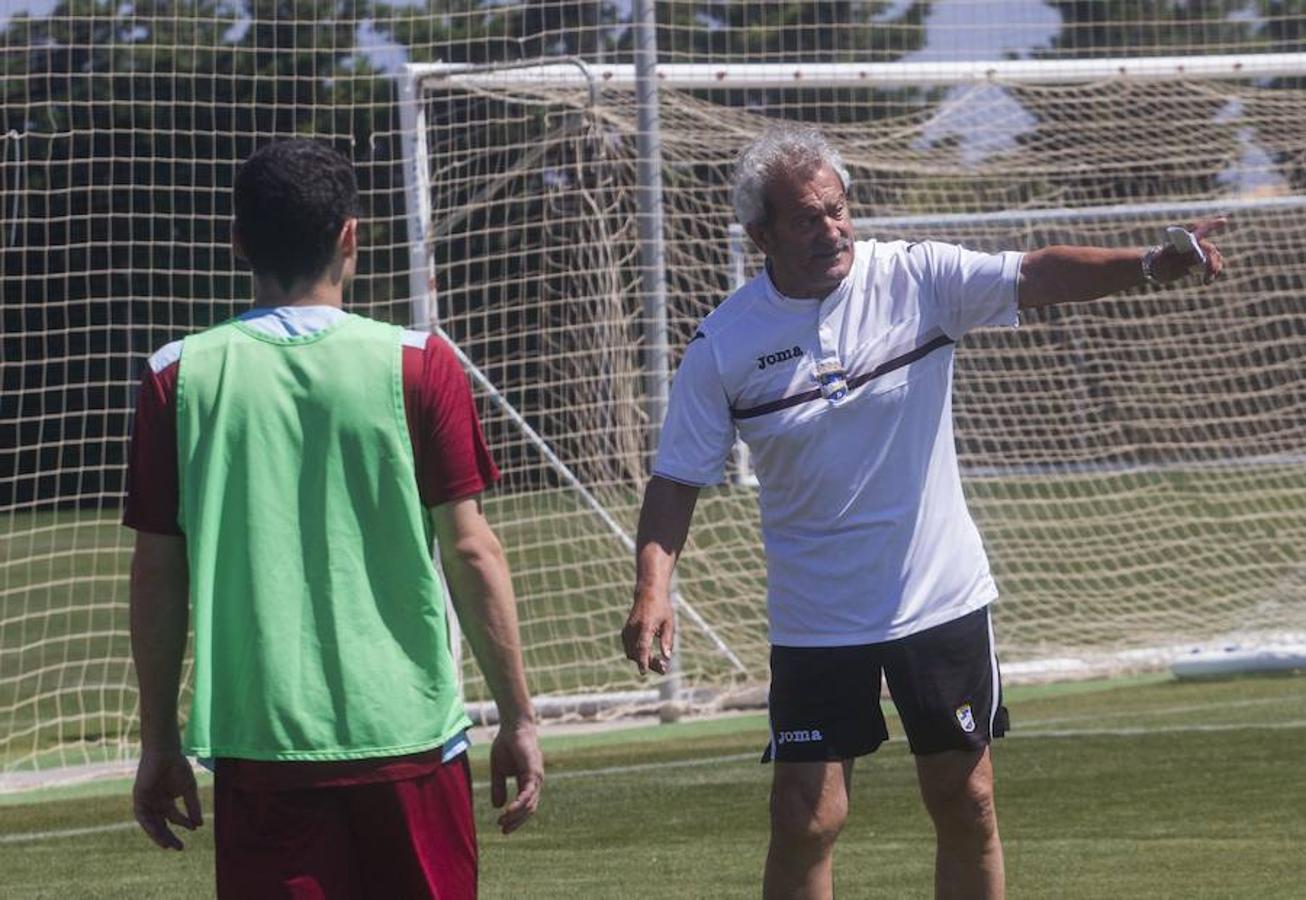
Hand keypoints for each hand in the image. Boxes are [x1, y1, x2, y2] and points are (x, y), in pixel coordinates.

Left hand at [132, 750, 201, 849]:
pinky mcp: (139, 798)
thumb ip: (193, 807)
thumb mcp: (188, 789)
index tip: (195, 828)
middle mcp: (155, 804)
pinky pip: (142, 816)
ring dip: (158, 836)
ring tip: (167, 845)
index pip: (175, 818)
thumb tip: (200, 824)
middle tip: (180, 848)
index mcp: (167, 801)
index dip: (184, 823)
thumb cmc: (178, 767)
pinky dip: (149, 825)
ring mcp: (146, 802)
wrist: (165, 752)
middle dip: (170, 837)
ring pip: (151, 824)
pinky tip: (157, 832)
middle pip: (162, 825)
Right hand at [489, 719, 542, 834]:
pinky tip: (508, 811)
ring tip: (502, 822)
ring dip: (516, 816)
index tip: (502, 827)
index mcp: (528, 781)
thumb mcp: (498, 770)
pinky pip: (528, 793)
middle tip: (503, 830)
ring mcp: (536, 777)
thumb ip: (499, 787)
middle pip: (530, 809)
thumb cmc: (506, 744)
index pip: (526, 805)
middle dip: (516, 822)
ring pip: (530, 804)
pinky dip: (519, 804)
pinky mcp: (533, 771)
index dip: (515, 818)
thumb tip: (497, 807)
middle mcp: (535, 781)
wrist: (512, 726)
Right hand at [622, 590, 674, 675]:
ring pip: (632, 653)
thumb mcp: (669, 622)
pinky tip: (649, 656)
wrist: (647, 594)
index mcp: (646, 625)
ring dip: (644, 661)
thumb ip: (667, 640)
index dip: (643, 660)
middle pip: (638, 653)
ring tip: (660, 664)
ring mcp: (627, 631)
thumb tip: (667, 657)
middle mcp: (633, 628)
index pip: (642, 646)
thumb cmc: (661, 608)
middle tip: (664, 669)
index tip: (644, 672)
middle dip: (650, 664)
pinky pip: (629, 649)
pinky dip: (638, 655)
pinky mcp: (625, 633)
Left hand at [1157, 217, 1226, 284]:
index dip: (1212, 225)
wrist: (1154, 268)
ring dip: (1215, 268)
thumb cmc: (1158, 262)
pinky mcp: (1200, 262)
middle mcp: (1195, 243)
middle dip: (1212, 261)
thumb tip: (1200, 259)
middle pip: (1209, 249)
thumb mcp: (1166, 262)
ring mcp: (1199, 252)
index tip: (1224, 221)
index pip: (1200, 230)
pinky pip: (1212, 265)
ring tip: (1207, 280)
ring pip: (1214, 257)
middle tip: (1209, 273)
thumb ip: (1181, 260)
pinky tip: (1207, 281)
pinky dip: (1213, 272)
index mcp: (1185, 239)